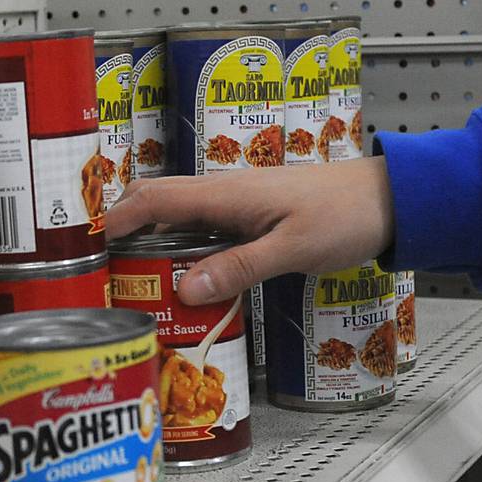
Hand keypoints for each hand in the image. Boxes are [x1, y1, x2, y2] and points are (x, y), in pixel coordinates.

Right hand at [105, 158, 395, 304]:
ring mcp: (238, 202)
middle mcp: (225, 193)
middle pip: (158, 201)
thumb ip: (238, 268)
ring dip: (152, 240)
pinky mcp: (252, 215)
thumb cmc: (346, 216)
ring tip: (135, 281)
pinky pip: (204, 227)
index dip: (116, 218)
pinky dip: (183, 247)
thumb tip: (184, 288)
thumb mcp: (292, 250)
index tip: (90, 248)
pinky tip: (185, 277)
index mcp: (227, 194)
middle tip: (105, 271)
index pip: (155, 197)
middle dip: (124, 228)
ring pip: (179, 216)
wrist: (390, 199)